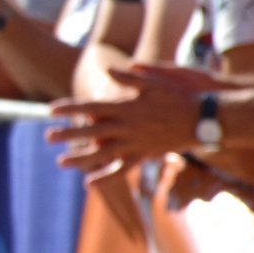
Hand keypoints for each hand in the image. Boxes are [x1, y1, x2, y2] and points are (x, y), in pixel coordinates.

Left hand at [47, 66, 199, 180]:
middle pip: (91, 132)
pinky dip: (105, 177)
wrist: (206, 118)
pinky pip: (122, 169)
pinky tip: (89, 183)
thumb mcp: (155, 81)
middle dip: (68, 134)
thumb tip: (109, 70)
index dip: (71, 108)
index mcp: (127, 107)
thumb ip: (129, 77)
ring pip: (102, 154)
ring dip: (80, 158)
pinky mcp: (145, 156)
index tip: (51, 110)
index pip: (91, 108)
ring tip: (60, 162)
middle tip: (47, 137)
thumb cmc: (180, 95)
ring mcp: (136, 144)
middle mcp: (128, 127)